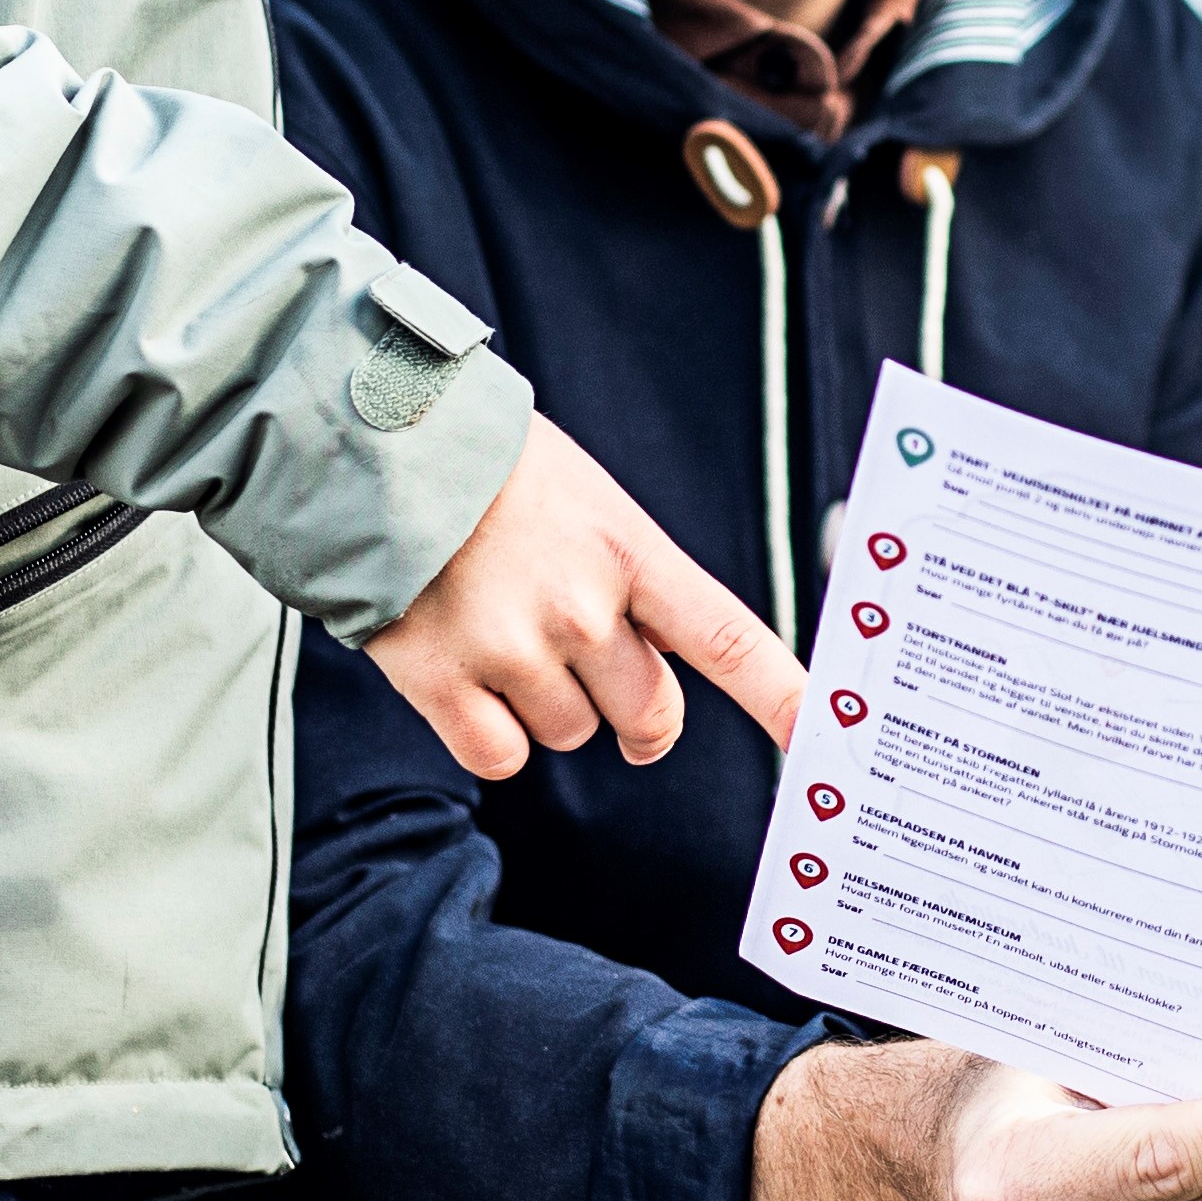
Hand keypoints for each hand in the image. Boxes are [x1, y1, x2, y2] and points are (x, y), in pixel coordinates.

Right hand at [364, 422, 800, 777]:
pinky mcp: (442, 682)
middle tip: (602, 676)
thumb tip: (654, 664)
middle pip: (650, 714)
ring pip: (570, 735)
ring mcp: (512, 649)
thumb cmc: (494, 471)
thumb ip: (633, 581)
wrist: (378, 443)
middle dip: (638, 715)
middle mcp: (581, 608)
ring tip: (504, 632)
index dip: (782, 696)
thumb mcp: (591, 502)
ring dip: (549, 706)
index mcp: (629, 552)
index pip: (728, 639)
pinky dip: (493, 735)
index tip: (823, 737)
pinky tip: (469, 676)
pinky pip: (501, 757)